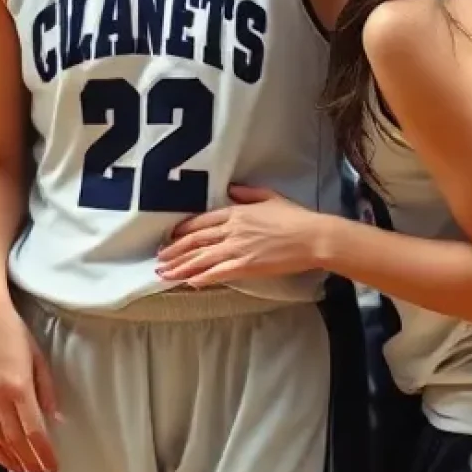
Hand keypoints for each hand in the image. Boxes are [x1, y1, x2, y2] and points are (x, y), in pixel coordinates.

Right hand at [0, 296, 59, 471]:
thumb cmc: (13, 330)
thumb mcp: (37, 356)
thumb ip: (46, 389)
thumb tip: (55, 420)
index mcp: (18, 386)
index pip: (33, 431)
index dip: (44, 453)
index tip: (52, 467)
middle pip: (14, 440)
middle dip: (28, 460)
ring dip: (7, 458)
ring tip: (20, 469)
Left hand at [154, 185, 324, 286]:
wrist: (312, 237)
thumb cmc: (295, 217)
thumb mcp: (269, 197)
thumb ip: (247, 193)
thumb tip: (231, 189)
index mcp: (236, 212)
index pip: (201, 221)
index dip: (183, 230)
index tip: (170, 237)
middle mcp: (231, 229)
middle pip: (195, 241)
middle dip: (174, 251)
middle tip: (159, 259)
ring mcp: (237, 248)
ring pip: (201, 258)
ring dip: (181, 267)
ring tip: (165, 274)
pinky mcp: (246, 266)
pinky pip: (218, 273)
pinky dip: (202, 277)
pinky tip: (190, 282)